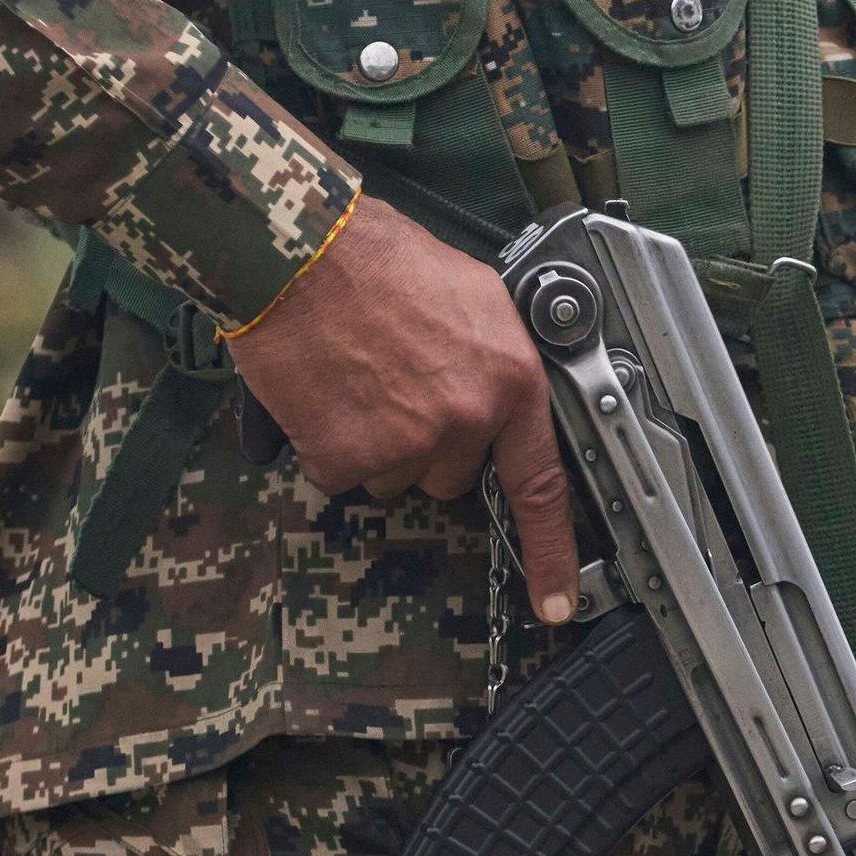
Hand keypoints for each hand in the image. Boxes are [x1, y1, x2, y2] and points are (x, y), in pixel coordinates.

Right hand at [225, 201, 578, 622]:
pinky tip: (325, 392)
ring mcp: (407, 444)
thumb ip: (494, 362)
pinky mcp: (349, 458)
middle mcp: (466, 420)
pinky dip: (326, 443)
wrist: (299, 253)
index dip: (551, 550)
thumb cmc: (377, 260)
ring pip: (393, 477)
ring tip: (355, 377)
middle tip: (394, 381)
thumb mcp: (471, 296)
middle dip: (424, 443)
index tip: (555, 601)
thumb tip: (499, 399)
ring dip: (373, 442)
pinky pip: (341, 474)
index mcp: (510, 380)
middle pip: (450, 476)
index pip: (541, 483)